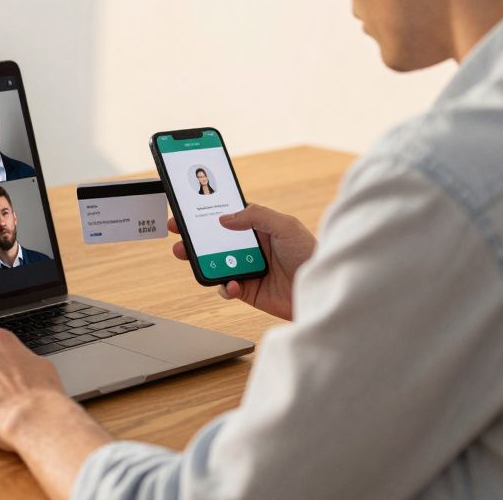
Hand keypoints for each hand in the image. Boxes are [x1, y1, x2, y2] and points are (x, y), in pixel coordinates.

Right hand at [169, 203, 315, 320]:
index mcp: (260, 228)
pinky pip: (227, 288)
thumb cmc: (311, 253)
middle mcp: (252, 248)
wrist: (325, 290)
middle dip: (194, 237)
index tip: (187, 211)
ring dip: (199, 260)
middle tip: (177, 234)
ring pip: (215, 263)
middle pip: (215, 240)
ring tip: (188, 256)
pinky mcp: (249, 291)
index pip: (228, 217)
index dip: (207, 214)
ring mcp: (248, 269)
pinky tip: (232, 283)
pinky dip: (224, 286)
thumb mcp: (286, 225)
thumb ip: (256, 216)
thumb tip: (225, 218)